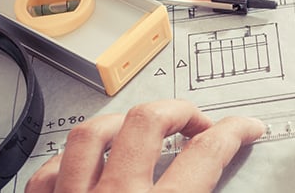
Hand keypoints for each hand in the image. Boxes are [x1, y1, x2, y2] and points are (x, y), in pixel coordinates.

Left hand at [26, 99, 263, 191]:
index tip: (245, 127)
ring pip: (92, 134)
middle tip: (197, 123)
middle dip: (179, 112)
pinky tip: (86, 162)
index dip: (234, 133)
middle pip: (147, 123)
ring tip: (140, 126)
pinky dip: (70, 160)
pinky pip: (49, 170)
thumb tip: (219, 182)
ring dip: (122, 123)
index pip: (205, 156)